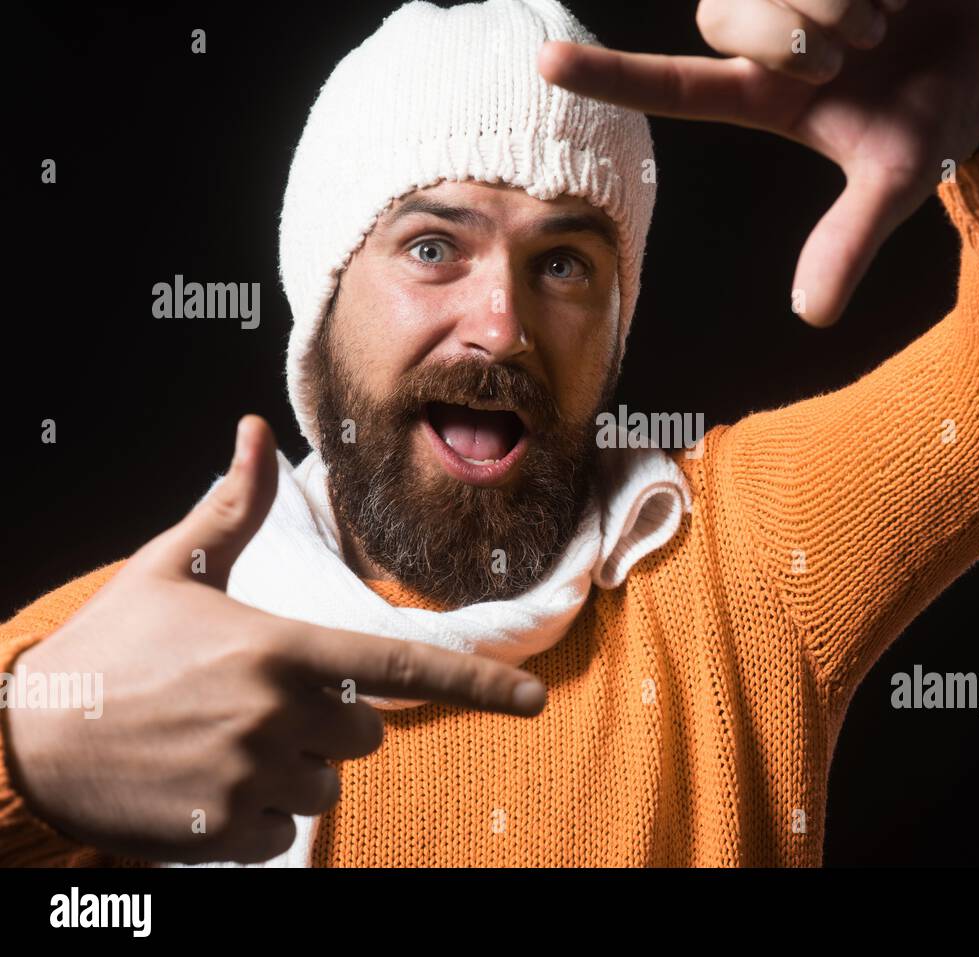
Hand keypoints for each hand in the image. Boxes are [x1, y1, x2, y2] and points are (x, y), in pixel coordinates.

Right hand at [4, 415, 546, 864]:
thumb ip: (233, 507)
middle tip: (256, 703)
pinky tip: (205, 784)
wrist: (27, 740)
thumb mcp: (171, 567)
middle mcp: (280, 715)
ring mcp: (254, 778)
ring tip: (222, 742)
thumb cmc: (110, 648)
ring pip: (328, 786)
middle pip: (364, 734)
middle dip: (330, 721)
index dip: (477, 685)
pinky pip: (286, 833)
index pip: (401, 667)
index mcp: (281, 647)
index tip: (533, 703)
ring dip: (294, 770)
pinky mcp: (227, 831)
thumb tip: (255, 430)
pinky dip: (259, 815)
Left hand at [539, 0, 978, 326]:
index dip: (610, 76)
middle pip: (722, 21)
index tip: (543, 63)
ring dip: (832, 4)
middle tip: (857, 50)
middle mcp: (766, 38)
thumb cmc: (939, 109)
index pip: (673, 87)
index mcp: (768, 96)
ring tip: (883, 18)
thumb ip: (849, 238)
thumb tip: (811, 315)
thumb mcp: (898, 178)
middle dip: (795, 37)